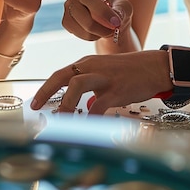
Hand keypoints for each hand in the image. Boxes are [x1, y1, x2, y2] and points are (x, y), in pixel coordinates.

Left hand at [30, 50, 170, 114]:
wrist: (154, 67)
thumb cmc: (130, 72)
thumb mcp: (105, 72)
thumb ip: (91, 85)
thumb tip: (82, 105)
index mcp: (88, 63)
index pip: (60, 74)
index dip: (45, 88)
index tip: (35, 103)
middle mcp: (92, 67)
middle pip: (63, 76)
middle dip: (46, 92)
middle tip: (36, 107)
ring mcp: (104, 78)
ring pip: (77, 85)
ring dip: (66, 104)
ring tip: (60, 121)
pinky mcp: (117, 90)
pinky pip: (99, 104)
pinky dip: (90, 116)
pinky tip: (88, 125)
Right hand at [64, 0, 131, 41]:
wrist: (108, 15)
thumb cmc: (116, 6)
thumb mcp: (123, 5)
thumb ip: (121, 11)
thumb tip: (115, 20)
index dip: (101, 11)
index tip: (115, 23)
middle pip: (82, 14)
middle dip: (101, 26)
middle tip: (115, 29)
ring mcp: (67, 8)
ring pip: (80, 27)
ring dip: (98, 33)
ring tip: (108, 29)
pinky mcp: (66, 22)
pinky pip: (78, 34)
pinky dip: (91, 36)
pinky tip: (98, 31)